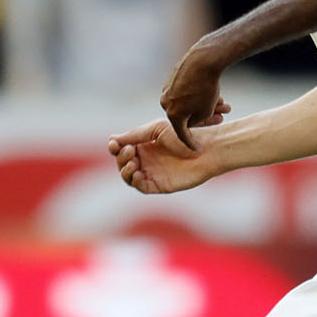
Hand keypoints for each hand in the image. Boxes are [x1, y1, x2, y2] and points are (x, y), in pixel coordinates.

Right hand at [108, 103, 229, 194]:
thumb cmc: (184, 136)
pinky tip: (138, 172)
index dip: (115, 148)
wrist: (205, 149)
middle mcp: (146, 160)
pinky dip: (135, 181)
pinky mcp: (160, 185)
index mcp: (144, 146)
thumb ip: (135, 135)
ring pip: (129, 177)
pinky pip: (141, 187)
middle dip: (121, 158)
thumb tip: (112, 139)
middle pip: (122, 163)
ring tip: (133, 162)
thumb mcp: (156, 129)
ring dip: (125, 170)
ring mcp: (152, 173)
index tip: (114, 144)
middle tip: (130, 151)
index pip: (121, 149)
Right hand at [161, 39, 235, 148]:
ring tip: (225, 105)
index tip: (199, 149)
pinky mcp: (174, 78)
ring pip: (189, 102)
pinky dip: (200, 96)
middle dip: (207, 117)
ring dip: (207, 106)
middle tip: (222, 118)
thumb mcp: (205, 112)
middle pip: (187, 115)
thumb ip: (198, 121)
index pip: (182, 134)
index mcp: (172, 114)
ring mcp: (168, 89)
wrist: (203, 59)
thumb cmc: (206, 88)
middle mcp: (166, 102)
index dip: (192, 143)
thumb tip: (191, 121)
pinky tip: (217, 95)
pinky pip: (187, 92)